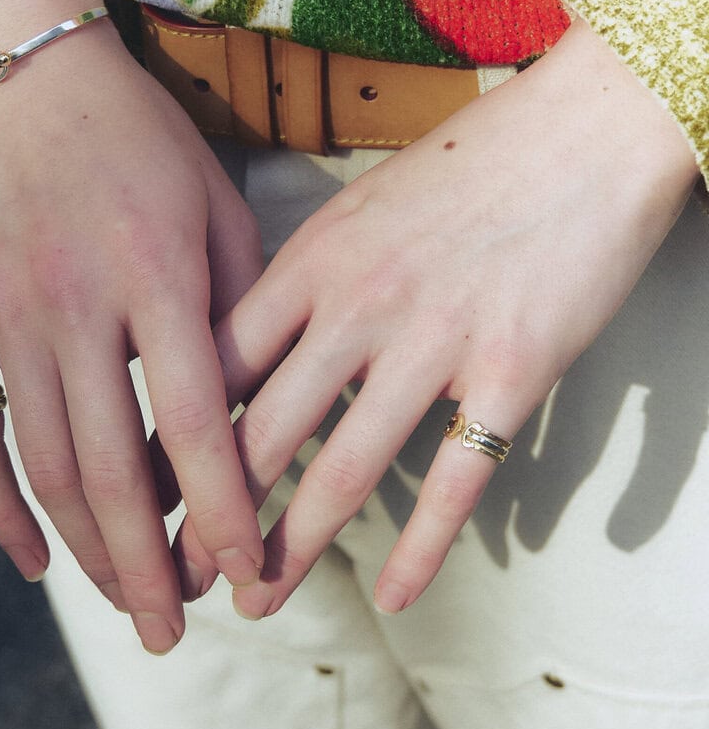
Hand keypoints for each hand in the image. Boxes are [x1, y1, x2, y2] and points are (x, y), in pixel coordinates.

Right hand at [0, 0, 264, 652]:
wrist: (26, 77)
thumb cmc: (143, 142)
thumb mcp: (218, 208)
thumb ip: (238, 313)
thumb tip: (254, 420)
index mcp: (155, 276)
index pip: (197, 425)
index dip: (225, 510)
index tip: (252, 572)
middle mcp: (75, 307)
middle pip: (110, 472)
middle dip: (147, 566)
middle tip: (176, 630)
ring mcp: (6, 318)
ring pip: (42, 468)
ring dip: (86, 551)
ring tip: (126, 603)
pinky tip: (33, 561)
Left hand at [175, 19, 698, 616]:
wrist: (590, 125)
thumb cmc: (469, 166)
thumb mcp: (361, 209)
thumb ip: (304, 282)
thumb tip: (249, 350)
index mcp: (312, 262)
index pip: (216, 371)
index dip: (170, 443)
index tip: (138, 495)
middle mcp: (359, 306)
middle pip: (261, 433)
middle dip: (210, 519)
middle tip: (176, 577)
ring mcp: (436, 341)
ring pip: (343, 470)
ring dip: (292, 549)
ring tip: (258, 603)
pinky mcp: (513, 370)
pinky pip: (456, 479)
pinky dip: (421, 548)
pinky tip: (390, 597)